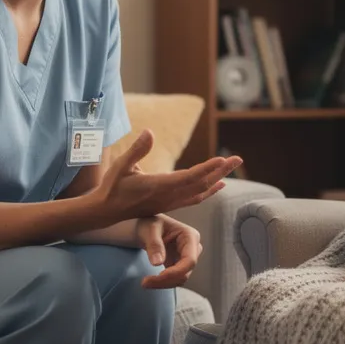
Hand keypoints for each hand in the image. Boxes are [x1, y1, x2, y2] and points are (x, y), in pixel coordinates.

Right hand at [92, 130, 241, 223]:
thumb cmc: (112, 186)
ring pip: (201, 191)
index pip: (189, 177)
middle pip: (201, 184)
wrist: (106, 212)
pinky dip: (209, 191)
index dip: (207, 169)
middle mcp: (168, 196)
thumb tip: (149, 132)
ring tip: (232, 166)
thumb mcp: (121, 165)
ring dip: (218, 179)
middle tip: (238, 159)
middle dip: (220, 171)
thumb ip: (137, 150)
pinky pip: (195, 198)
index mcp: (158, 185)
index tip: (223, 160)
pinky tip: (219, 184)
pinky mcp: (170, 204)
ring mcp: (170, 202)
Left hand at [134, 215, 201, 288]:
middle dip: (167, 280)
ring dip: (164, 284)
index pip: (190, 260)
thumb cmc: (148, 223)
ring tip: (145, 282)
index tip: (158, 276)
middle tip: (145, 283)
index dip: (176, 272)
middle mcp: (193, 248)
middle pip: (185, 272)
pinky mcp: (179, 266)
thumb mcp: (149, 230)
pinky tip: (150, 281)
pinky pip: (174, 279)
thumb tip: (158, 263)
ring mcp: (187, 258)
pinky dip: (163, 283)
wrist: (144, 227)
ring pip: (180, 279)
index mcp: (190, 236)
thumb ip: (154, 244)